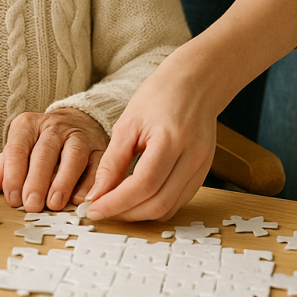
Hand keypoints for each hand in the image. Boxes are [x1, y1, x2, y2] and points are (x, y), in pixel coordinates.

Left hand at [0, 108, 108, 211]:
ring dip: (64, 181)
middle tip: (32, 205)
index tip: (12, 199)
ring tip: (55, 203)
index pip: (18, 148)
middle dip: (37, 180)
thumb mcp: (19, 146)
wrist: (76, 120)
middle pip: (45, 152)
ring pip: (73, 155)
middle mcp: (54, 127)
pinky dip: (89, 183)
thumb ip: (6, 165)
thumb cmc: (41, 141)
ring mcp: (79, 136)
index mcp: (28, 125)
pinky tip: (80, 200)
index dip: (14, 175)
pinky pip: (96, 164)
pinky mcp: (99, 147)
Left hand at [85, 0, 296, 221]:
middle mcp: (192, 157)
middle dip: (125, 212)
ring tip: (116, 206)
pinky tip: (137, 199)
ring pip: (169, 207)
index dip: (116, 203)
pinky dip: (156, 206)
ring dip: (140, 213)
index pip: (142, 185)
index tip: (93, 210)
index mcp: (171, 140)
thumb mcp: (128, 123)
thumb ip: (112, 161)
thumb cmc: (161, 95)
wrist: (197, 82)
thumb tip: (96, 194)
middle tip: (100, 210)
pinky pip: (179, 201)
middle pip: (157, 202)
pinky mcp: (203, 172)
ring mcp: (202, 167)